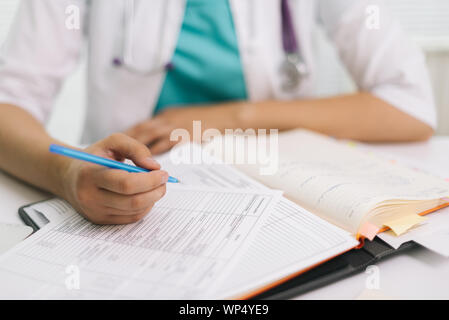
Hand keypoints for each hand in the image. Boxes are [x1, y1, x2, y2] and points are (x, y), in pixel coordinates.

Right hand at [60, 133, 167, 223]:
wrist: (69, 176)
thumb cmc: (95, 157)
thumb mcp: (112, 142)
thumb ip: (135, 148)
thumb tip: (154, 166)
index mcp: (90, 174)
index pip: (126, 183)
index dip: (149, 180)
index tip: (163, 173)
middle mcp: (90, 196)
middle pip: (132, 201)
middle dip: (155, 191)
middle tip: (164, 181)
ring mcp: (95, 211)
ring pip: (134, 211)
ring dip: (152, 199)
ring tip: (156, 186)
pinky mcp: (100, 221)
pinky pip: (130, 218)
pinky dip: (145, 207)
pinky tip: (146, 195)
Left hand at [125, 104, 240, 154]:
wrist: (227, 116)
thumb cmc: (207, 120)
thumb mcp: (185, 119)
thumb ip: (170, 127)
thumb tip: (157, 142)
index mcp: (167, 115)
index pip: (143, 125)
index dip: (129, 136)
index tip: (117, 146)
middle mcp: (168, 119)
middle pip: (141, 129)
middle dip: (126, 142)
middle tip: (114, 154)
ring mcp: (177, 125)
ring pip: (150, 135)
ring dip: (137, 147)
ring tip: (126, 159)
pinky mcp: (185, 133)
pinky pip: (166, 143)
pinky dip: (155, 152)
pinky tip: (147, 162)